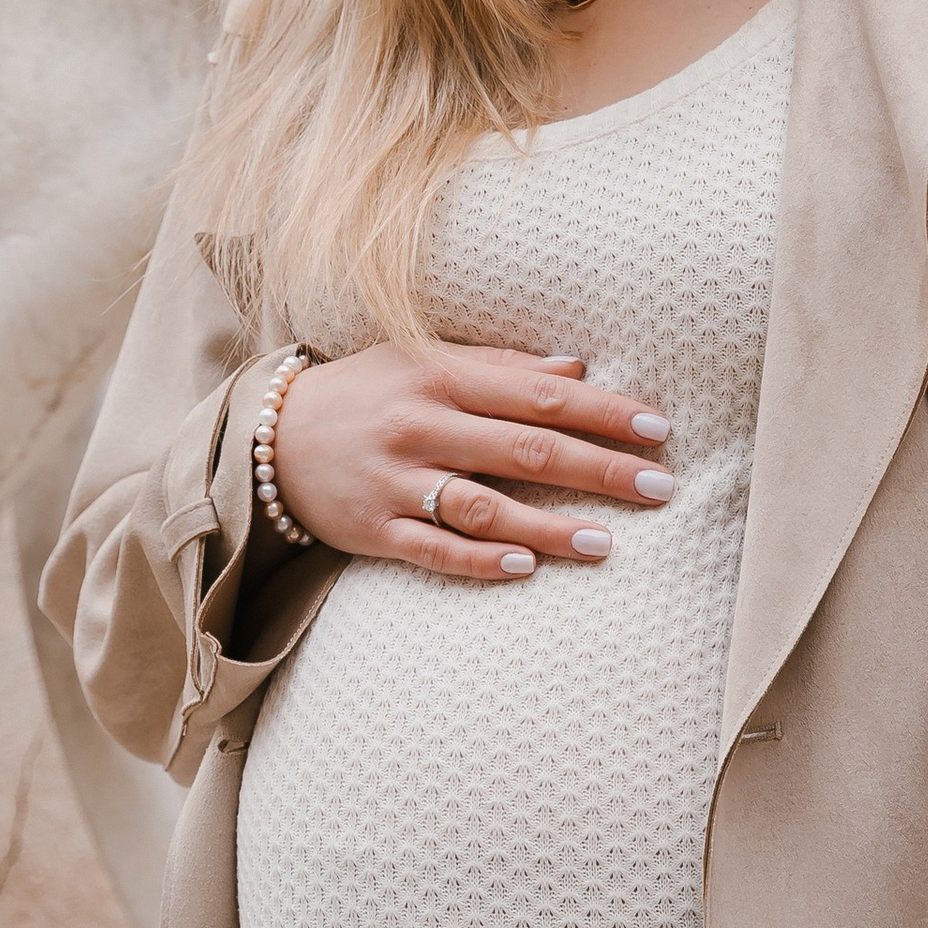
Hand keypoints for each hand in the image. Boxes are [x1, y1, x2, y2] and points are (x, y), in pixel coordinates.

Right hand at [269, 340, 673, 581]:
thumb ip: (500, 366)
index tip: (658, 428)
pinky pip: (432, 549)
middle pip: (524, 448)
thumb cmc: (367, 393)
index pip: (539, 395)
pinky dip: (479, 560)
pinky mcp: (371, 530)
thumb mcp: (424, 360)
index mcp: (440, 375)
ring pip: (482, 506)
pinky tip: (526, 567)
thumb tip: (577, 371)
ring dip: (549, 525)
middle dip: (599, 468)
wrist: (266, 438)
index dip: (603, 412)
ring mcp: (395, 481)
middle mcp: (420, 426)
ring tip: (606, 542)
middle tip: (660, 487)